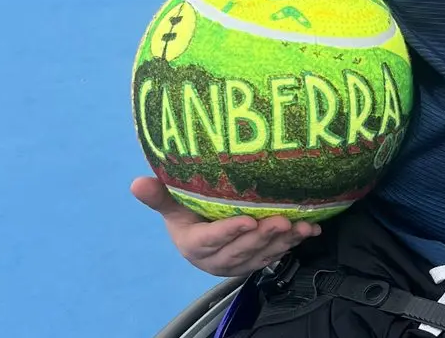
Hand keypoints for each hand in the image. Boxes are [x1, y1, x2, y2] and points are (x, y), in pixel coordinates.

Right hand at [131, 176, 321, 276]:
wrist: (200, 236)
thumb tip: (136, 182)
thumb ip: (159, 196)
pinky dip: (293, 243)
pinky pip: (276, 254)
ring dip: (282, 242)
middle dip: (263, 237)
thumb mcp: (172, 206)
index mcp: (194, 245)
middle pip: (241, 251)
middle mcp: (217, 259)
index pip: (211, 241)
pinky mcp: (256, 260)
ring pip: (261, 255)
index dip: (229, 232)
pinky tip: (308, 231)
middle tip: (282, 220)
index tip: (248, 220)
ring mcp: (239, 262)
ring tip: (299, 226)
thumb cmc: (186, 214)